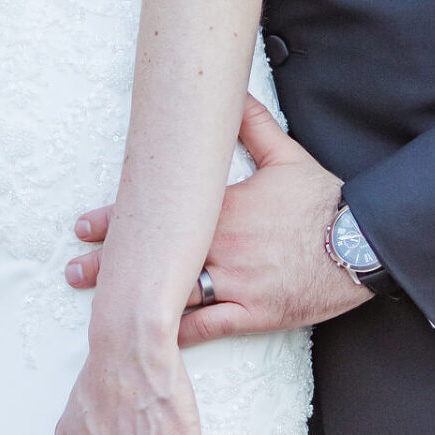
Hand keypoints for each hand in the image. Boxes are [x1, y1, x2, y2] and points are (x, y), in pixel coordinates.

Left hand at [67, 95, 364, 344]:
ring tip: (98, 311)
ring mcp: (235, 283)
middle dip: (111, 265)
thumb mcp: (287, 156)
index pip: (159, 214)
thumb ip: (252, 126)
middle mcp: (221, 247)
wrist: (360, 245)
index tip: (85, 225)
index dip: (118, 221)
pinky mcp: (252, 314)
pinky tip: (149, 340)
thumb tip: (231, 93)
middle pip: (156, 257)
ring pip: (173, 294)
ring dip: (133, 301)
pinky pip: (206, 328)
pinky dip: (175, 335)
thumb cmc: (324, 202)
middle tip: (75, 270)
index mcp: (222, 208)